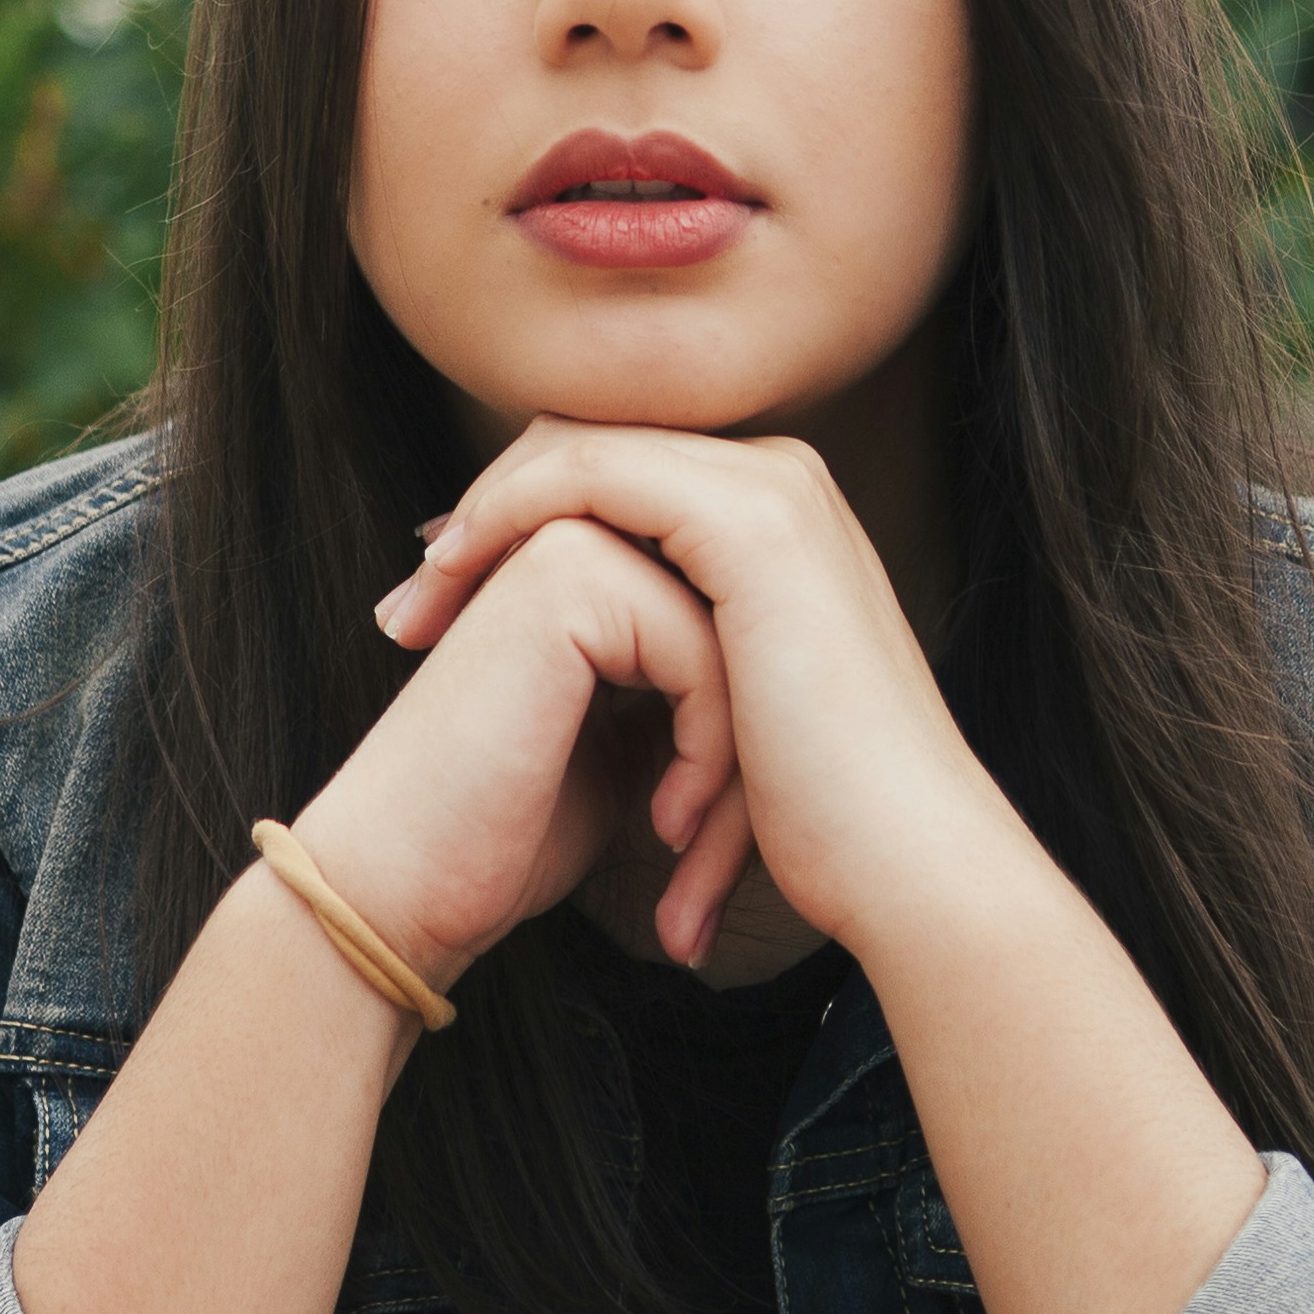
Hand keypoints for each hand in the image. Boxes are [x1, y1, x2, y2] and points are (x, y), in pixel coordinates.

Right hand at [289, 516, 746, 992]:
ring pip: (733, 636)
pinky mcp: (563, 575)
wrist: (403, 887)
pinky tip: (665, 826)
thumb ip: (683, 687)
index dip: (739, 731)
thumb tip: (780, 683)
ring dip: (733, 760)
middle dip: (745, 744)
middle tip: (706, 852)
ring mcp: (564, 541)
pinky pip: (702, 651)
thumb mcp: (627, 747)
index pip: (727, 619)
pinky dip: (708, 753)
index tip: (705, 836)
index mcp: (585, 563)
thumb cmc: (507, 836)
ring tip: (688, 849)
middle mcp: (574, 532)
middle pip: (739, 619)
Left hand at [378, 419, 1022, 962]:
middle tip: (407, 605)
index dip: (514, 525)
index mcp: (775, 520)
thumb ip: (668, 675)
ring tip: (414, 612)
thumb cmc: (823, 824)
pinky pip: (587, 477)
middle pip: (587, 450)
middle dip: (482, 517)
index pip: (614, 478)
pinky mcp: (751, 519)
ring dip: (478, 521)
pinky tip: (457, 585)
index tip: (437, 601)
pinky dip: (507, 519)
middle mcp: (781, 481)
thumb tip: (591, 692)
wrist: (905, 864)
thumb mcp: (726, 726)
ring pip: (577, 450)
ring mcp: (773, 489)